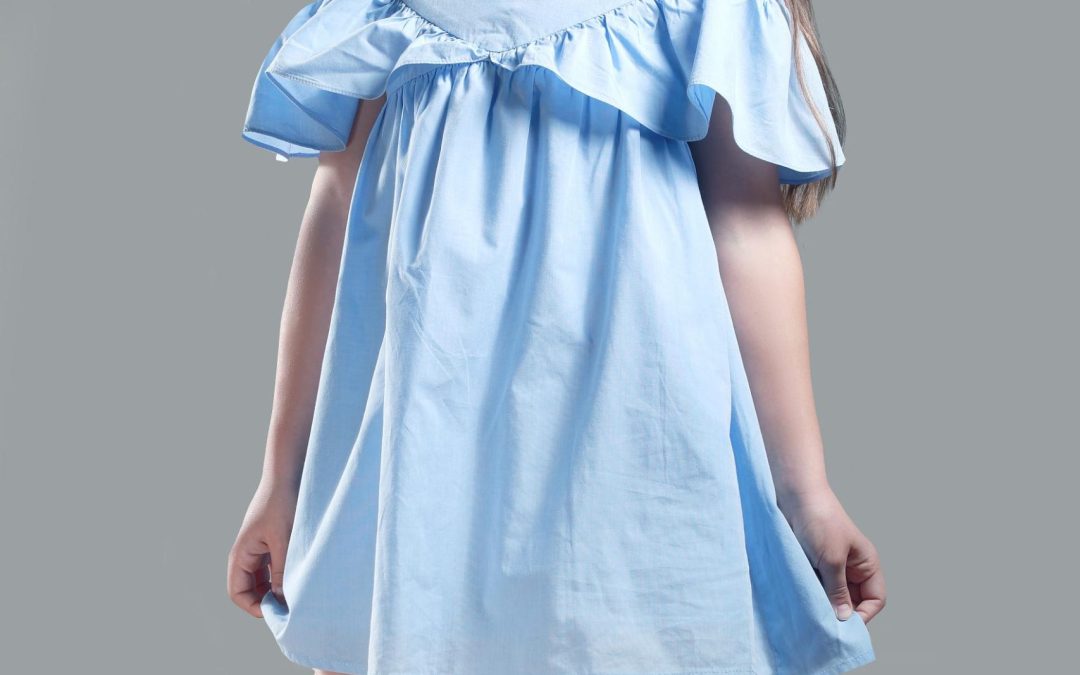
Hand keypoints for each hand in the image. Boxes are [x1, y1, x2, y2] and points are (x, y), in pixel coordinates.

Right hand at [226, 478, 298, 617]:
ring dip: (275, 590)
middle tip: (290, 607)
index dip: (253, 607)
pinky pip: (272, 569)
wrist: (289, 476)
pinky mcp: (271, 543)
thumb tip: (281, 600)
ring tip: (297, 594)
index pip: (237, 592)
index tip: (277, 611)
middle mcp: (246, 554)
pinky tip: (299, 578)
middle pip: (250, 589)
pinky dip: (282, 577)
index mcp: (242, 554)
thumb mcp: (285, 541)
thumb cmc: (284, 504)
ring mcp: (259, 549)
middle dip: (266, 601)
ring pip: (262, 581)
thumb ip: (282, 571)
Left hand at [779, 485, 885, 623]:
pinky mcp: (813, 563)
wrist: (794, 495)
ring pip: (833, 596)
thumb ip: (838, 590)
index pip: (874, 600)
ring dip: (824, 604)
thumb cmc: (819, 520)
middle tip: (825, 626)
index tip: (844, 627)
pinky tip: (802, 601)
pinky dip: (812, 594)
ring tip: (811, 615)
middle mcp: (852, 567)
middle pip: (854, 601)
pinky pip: (817, 586)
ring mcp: (832, 565)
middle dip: (842, 613)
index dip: (863, 615)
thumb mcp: (831, 559)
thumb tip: (844, 618)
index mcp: (866, 564)